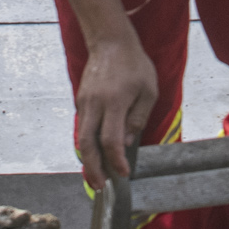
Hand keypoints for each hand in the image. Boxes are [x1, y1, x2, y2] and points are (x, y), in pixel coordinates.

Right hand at [73, 29, 159, 184]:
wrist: (109, 41)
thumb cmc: (134, 65)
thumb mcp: (148, 91)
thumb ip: (138, 118)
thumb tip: (127, 142)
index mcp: (114, 102)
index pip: (111, 140)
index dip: (116, 160)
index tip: (123, 173)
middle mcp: (95, 104)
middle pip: (88, 144)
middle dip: (93, 169)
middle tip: (99, 187)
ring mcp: (84, 102)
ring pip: (82, 137)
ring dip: (87, 160)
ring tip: (95, 177)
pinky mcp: (80, 101)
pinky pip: (83, 127)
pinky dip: (87, 144)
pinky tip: (95, 155)